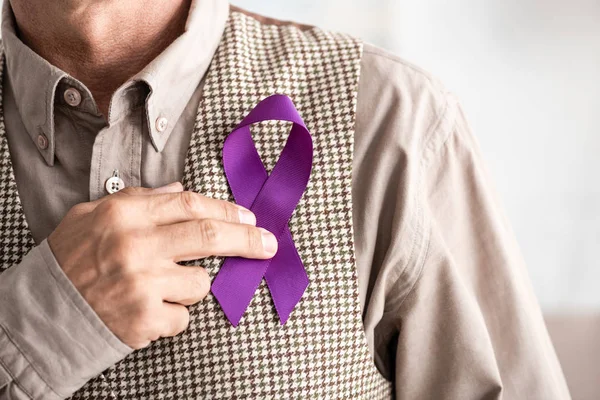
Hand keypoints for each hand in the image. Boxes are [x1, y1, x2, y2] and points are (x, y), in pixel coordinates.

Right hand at [47, 182, 276, 348]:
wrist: (43, 313)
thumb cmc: (72, 260)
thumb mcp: (95, 215)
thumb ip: (141, 199)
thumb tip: (181, 189)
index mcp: (125, 215)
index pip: (191, 204)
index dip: (227, 210)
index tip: (250, 218)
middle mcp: (136, 246)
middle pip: (210, 237)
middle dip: (248, 240)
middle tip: (269, 244)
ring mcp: (142, 285)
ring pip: (201, 283)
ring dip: (191, 286)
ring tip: (160, 287)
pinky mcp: (145, 320)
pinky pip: (184, 317)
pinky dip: (174, 315)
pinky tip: (148, 309)